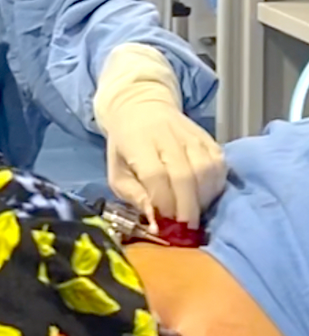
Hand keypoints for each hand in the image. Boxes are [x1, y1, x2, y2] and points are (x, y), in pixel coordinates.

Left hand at [105, 105, 226, 227]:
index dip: (163, 202)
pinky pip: (219, 165)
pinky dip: (215, 186)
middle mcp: (166, 134)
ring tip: (193, 212)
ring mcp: (190, 134)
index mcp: (137, 140)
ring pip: (206, 169)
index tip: (164, 222)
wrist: (140, 108)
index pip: (155, 174)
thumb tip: (155, 221)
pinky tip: (204, 197)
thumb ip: (133, 195)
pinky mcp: (208, 138)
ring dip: (203, 198)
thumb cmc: (126, 147)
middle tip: (184, 227)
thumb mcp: (116, 171)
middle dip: (186, 207)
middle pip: (184, 174)